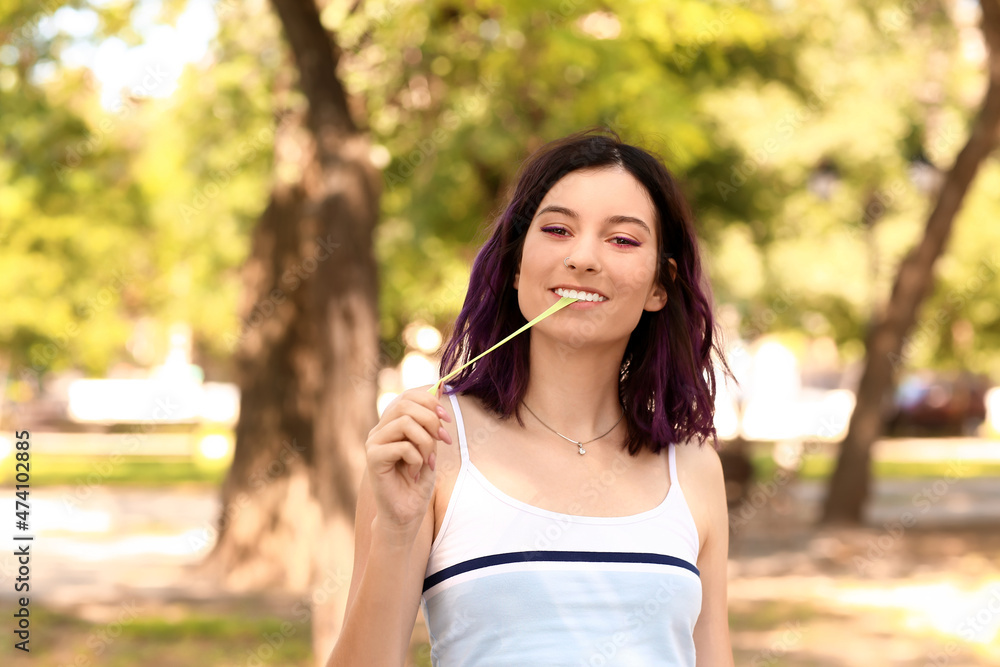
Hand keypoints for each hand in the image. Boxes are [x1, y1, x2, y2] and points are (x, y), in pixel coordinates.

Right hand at [364, 385, 452, 542]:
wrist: (407, 513)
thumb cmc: (419, 481)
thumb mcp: (430, 446)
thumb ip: (431, 422)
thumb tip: (440, 388)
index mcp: (392, 423)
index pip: (408, 395)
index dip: (430, 401)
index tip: (447, 419)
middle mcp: (380, 429)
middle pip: (406, 404)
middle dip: (431, 420)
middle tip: (443, 441)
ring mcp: (374, 442)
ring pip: (405, 422)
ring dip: (426, 442)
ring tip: (428, 461)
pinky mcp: (373, 458)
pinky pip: (402, 446)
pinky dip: (417, 458)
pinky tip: (415, 473)